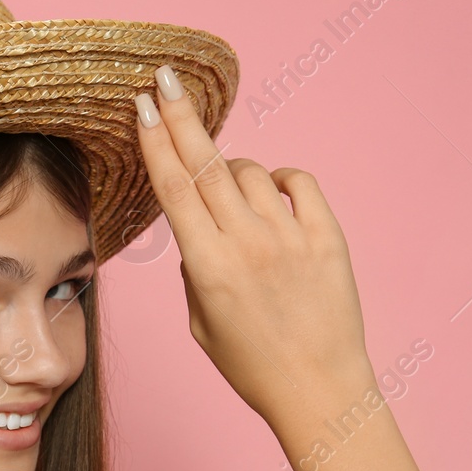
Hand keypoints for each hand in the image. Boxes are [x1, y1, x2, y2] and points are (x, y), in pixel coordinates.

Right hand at [134, 68, 372, 426]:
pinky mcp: (327, 237)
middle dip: (182, 119)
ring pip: (250, 172)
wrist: (319, 390)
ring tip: (226, 189)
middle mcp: (248, 243)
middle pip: (207, 164)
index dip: (156, 142)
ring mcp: (290, 237)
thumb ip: (194, 267)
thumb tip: (198, 226)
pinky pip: (297, 183)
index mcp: (209, 267)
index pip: (174, 189)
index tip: (144, 107)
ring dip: (231, 168)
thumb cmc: (253, 366)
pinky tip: (269, 189)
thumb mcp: (200, 324)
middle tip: (166, 80)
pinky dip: (278, 178)